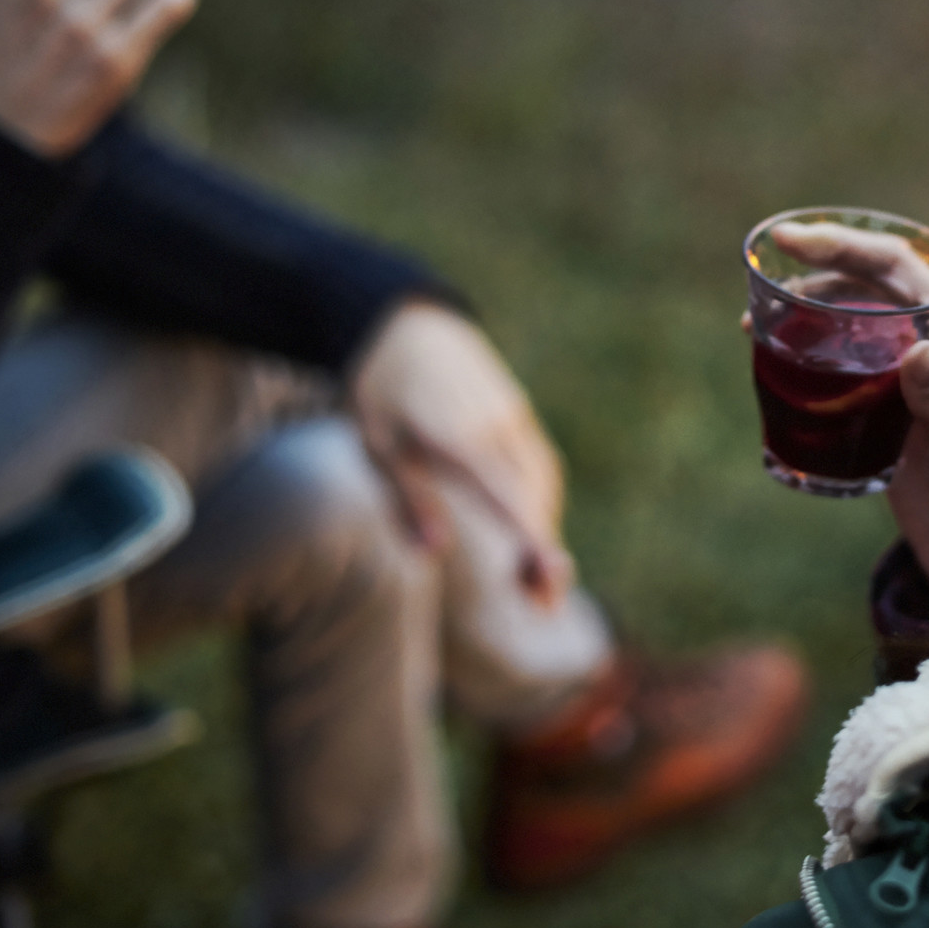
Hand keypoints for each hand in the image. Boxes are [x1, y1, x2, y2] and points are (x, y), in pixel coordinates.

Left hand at [351, 301, 575, 606]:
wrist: (404, 320)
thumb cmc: (379, 387)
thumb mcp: (376, 443)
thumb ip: (409, 497)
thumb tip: (436, 554)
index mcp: (457, 437)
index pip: (507, 499)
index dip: (532, 542)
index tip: (552, 579)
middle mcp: (495, 426)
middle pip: (532, 498)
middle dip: (542, 552)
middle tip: (544, 607)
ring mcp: (511, 415)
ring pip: (539, 481)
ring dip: (541, 527)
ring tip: (536, 578)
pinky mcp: (516, 410)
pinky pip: (537, 463)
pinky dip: (536, 499)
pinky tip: (527, 523)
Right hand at [765, 222, 928, 604]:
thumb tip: (916, 354)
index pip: (901, 270)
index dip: (843, 246)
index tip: (787, 238)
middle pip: (873, 289)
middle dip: (817, 276)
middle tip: (760, 283)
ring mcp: (918, 383)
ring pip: (858, 327)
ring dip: (810, 317)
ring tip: (757, 327)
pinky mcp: (896, 417)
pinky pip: (851, 370)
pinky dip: (814, 359)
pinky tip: (780, 370)